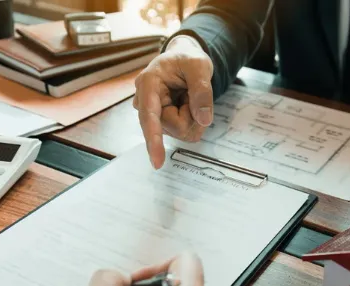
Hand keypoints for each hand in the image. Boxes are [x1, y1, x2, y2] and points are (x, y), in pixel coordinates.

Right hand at [134, 35, 213, 168]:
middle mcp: (146, 102)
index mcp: (149, 83)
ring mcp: (154, 115)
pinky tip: (187, 105)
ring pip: (180, 131)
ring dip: (192, 116)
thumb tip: (204, 120)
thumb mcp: (199, 67)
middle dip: (191, 114)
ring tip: (188, 96)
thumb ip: (202, 91)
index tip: (157, 162)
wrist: (185, 60)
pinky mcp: (163, 123)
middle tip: (192, 91)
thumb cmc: (188, 60)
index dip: (153, 139)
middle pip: (173, 127)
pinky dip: (193, 121)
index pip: (149, 116)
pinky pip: (184, 132)